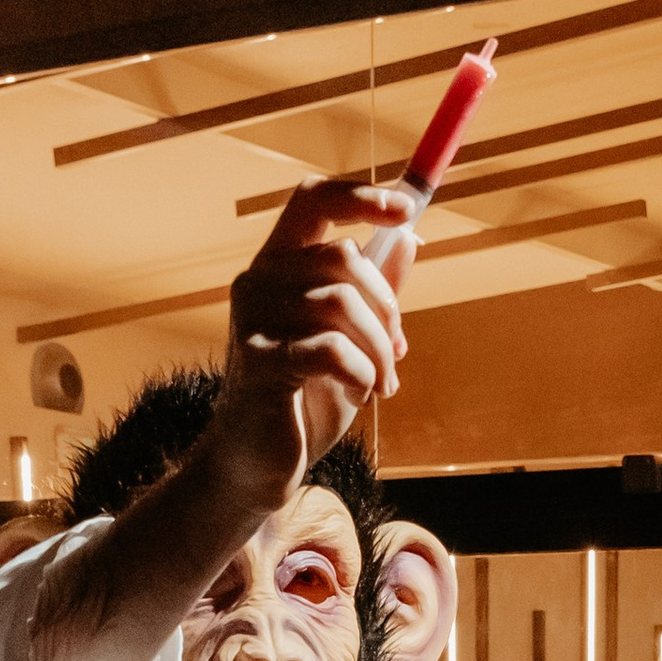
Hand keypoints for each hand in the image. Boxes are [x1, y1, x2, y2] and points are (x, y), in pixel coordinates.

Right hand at [210, 179, 415, 516]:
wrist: (258, 464)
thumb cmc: (303, 400)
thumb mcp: (351, 341)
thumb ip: (374, 292)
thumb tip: (409, 238)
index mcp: (278, 265)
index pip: (312, 199)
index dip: (360, 196)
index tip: (407, 209)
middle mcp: (258, 280)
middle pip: (342, 255)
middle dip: (387, 306)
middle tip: (397, 352)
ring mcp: (252, 318)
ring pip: (341, 302)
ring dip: (379, 347)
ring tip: (382, 382)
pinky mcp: (258, 361)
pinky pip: (332, 348)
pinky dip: (361, 372)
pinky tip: (361, 394)